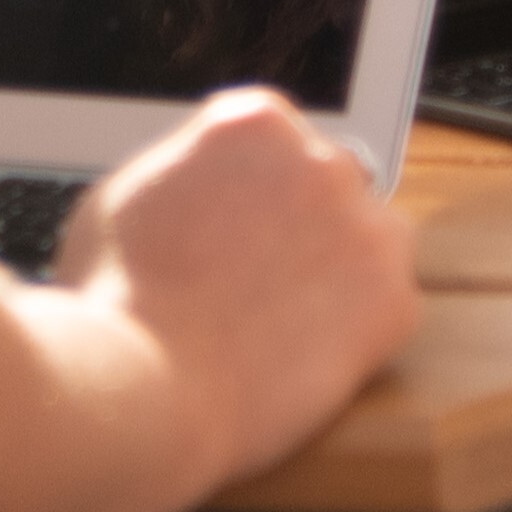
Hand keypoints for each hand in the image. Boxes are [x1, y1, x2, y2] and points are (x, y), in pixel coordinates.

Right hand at [53, 90, 416, 483]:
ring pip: (372, 239)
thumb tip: (204, 182)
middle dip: (300, 226)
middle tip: (259, 281)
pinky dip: (358, 331)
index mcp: (255, 123)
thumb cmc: (118, 301)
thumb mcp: (127, 194)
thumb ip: (187, 169)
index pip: (280, 142)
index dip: (257, 193)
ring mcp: (365, 229)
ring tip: (284, 321)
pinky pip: (390, 305)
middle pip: (329, 183)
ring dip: (340, 270)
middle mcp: (321, 161)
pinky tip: (306, 353)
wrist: (146, 387)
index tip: (246, 227)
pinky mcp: (393, 301)